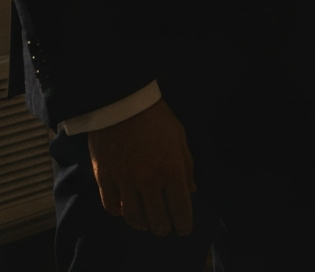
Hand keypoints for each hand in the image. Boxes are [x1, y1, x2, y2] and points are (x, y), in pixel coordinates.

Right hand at [88, 99, 195, 236]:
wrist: (122, 103)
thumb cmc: (157, 117)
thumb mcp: (180, 136)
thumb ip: (187, 164)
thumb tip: (191, 188)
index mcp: (171, 169)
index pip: (181, 206)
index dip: (184, 222)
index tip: (184, 230)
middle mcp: (148, 181)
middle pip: (157, 217)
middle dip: (163, 227)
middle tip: (166, 230)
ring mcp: (125, 182)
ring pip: (134, 216)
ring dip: (142, 224)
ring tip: (147, 225)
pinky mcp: (104, 179)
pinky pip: (111, 206)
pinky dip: (120, 213)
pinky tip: (125, 212)